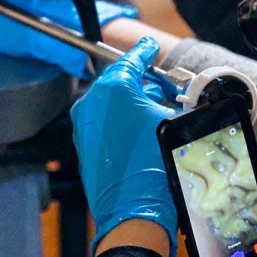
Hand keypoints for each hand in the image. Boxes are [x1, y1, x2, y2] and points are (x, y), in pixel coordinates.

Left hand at [70, 37, 179, 256]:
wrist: (134, 210)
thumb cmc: (156, 164)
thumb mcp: (173, 122)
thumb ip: (168, 100)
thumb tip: (170, 98)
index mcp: (114, 87)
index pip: (133, 59)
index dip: (145, 51)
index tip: (151, 45)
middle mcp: (92, 100)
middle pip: (120, 80)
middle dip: (143, 82)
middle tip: (165, 87)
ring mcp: (84, 123)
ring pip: (111, 102)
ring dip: (132, 102)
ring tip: (158, 112)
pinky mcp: (83, 143)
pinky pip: (104, 121)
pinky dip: (121, 119)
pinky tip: (141, 130)